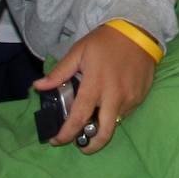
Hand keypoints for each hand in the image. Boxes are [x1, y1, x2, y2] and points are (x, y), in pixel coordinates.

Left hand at [34, 23, 158, 153]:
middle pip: (103, 133)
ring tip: (93, 116)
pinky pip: (124, 113)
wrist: (139, 32)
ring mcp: (129, 99)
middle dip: (90, 146)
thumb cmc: (106, 41)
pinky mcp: (140, 98)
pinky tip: (108, 102)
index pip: (78, 118)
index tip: (56, 139)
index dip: (66, 134)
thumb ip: (59, 72)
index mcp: (95, 84)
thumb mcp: (79, 51)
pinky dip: (114, 113)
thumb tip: (38, 86)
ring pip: (114, 124)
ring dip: (101, 125)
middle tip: (80, 144)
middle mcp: (114, 96)